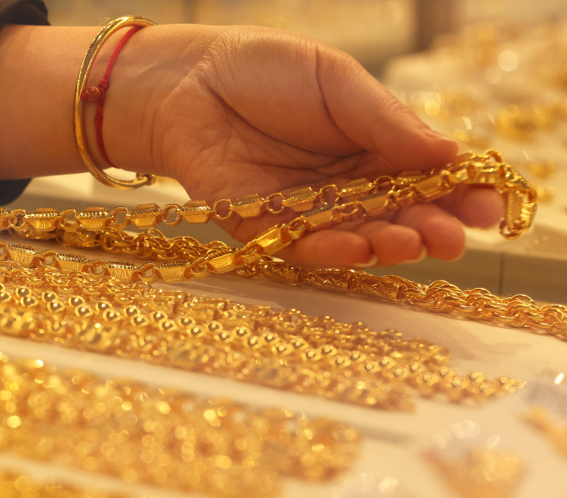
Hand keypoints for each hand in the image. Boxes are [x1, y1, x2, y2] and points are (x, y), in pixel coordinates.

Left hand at [108, 26, 503, 267]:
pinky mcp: (264, 228)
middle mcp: (345, 186)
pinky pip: (302, 246)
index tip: (485, 206)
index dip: (457, 194)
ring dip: (387, 245)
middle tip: (453, 238)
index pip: (424, 178)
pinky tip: (359, 247)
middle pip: (396, 216)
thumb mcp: (336, 81)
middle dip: (428, 229)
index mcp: (372, 147)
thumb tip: (449, 152)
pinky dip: (331, 250)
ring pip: (355, 238)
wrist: (188, 80)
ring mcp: (307, 211)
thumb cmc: (264, 70)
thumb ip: (385, 119)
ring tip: (413, 241)